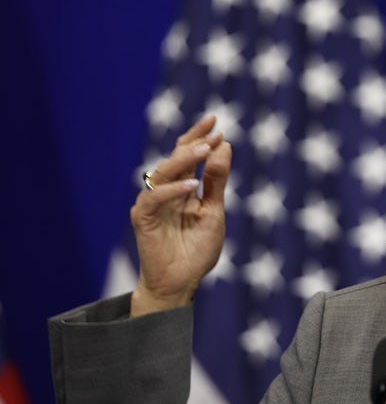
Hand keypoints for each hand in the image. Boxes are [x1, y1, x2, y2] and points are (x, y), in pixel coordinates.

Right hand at [129, 115, 231, 316]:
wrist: (180, 283)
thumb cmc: (197, 250)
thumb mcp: (214, 211)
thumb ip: (217, 181)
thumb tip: (225, 145)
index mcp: (184, 187)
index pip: (189, 155)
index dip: (199, 136)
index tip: (216, 121)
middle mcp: (167, 191)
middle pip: (175, 158)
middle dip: (193, 142)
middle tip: (213, 132)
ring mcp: (153, 203)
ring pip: (163, 173)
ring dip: (184, 160)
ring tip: (205, 149)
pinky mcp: (142, 218)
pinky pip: (152, 199)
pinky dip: (171, 191)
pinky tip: (192, 185)